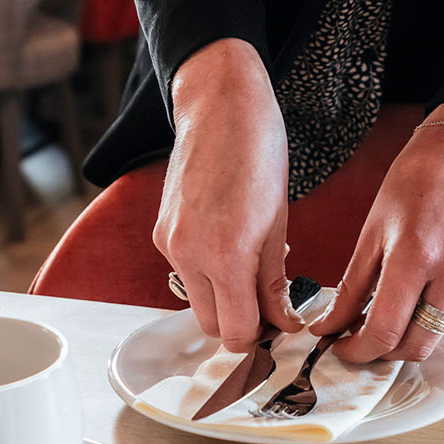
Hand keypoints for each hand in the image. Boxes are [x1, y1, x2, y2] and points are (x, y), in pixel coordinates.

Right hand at [156, 39, 304, 351]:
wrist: (220, 107)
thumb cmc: (259, 153)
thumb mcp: (279, 223)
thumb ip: (275, 282)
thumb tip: (282, 322)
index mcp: (225, 254)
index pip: (236, 331)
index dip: (259, 337)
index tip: (279, 327)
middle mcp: (188, 254)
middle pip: (211, 325)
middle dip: (239, 324)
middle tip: (269, 306)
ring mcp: (169, 243)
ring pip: (196, 300)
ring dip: (223, 299)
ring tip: (252, 272)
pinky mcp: (161, 231)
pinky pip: (185, 272)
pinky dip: (207, 274)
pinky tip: (229, 247)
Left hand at [311, 104, 443, 362]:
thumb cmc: (413, 184)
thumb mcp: (371, 233)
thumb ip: (350, 290)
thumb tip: (329, 329)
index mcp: (416, 254)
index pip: (385, 331)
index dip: (358, 350)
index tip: (342, 348)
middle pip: (417, 347)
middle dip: (385, 351)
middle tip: (363, 337)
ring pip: (438, 333)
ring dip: (411, 330)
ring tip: (394, 303)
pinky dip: (435, 311)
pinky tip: (426, 283)